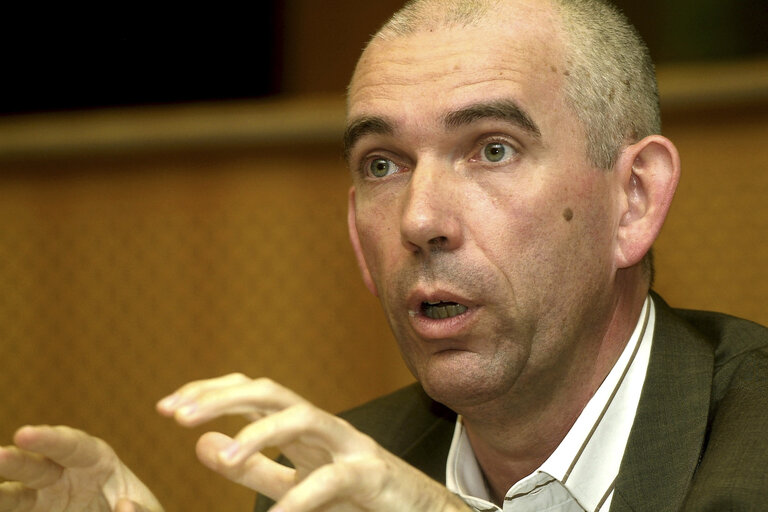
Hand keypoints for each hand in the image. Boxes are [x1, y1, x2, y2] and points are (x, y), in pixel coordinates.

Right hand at [0, 425, 162, 511]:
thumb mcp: (151, 511)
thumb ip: (144, 509)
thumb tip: (124, 506)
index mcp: (97, 461)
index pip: (73, 445)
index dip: (49, 439)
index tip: (24, 434)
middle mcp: (66, 476)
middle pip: (38, 465)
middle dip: (16, 460)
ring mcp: (47, 499)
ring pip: (19, 493)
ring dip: (1, 492)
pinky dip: (3, 507)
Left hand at [158, 373, 469, 511]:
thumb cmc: (356, 499)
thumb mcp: (294, 484)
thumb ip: (252, 465)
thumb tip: (202, 442)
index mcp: (301, 428)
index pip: (250, 394)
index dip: (209, 394)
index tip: (166, 407)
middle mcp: (323, 427)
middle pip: (270, 391)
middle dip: (224, 396)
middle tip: (178, 413)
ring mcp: (349, 446)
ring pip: (304, 419)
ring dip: (260, 433)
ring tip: (225, 456)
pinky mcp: (371, 475)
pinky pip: (331, 482)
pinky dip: (301, 500)